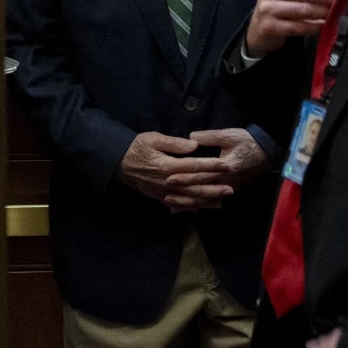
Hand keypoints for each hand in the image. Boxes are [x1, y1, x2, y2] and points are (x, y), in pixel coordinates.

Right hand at [117, 132, 233, 209]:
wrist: (117, 162)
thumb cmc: (136, 147)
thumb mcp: (154, 138)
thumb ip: (175, 143)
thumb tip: (194, 145)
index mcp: (167, 166)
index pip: (194, 167)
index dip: (212, 166)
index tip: (226, 166)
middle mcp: (167, 182)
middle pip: (195, 188)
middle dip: (214, 188)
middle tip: (230, 189)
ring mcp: (163, 192)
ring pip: (188, 200)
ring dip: (205, 202)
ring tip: (221, 202)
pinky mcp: (158, 197)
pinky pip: (177, 206)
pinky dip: (190, 208)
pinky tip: (200, 209)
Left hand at [162, 128, 268, 209]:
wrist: (266, 152)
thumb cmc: (247, 141)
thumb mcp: (229, 135)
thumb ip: (210, 137)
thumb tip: (191, 138)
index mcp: (224, 167)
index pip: (201, 175)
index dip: (185, 177)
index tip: (169, 179)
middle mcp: (225, 181)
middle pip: (201, 191)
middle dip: (183, 195)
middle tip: (165, 197)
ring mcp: (228, 187)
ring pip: (206, 199)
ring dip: (190, 203)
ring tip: (172, 206)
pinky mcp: (230, 189)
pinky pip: (212, 200)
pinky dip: (200, 205)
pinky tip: (190, 209)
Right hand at [246, 0, 344, 55]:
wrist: (258, 30)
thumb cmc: (281, 8)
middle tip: (343, 3)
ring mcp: (268, 8)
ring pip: (305, 9)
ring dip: (324, 13)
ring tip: (335, 15)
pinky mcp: (269, 26)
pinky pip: (299, 26)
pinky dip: (315, 27)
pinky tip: (322, 27)